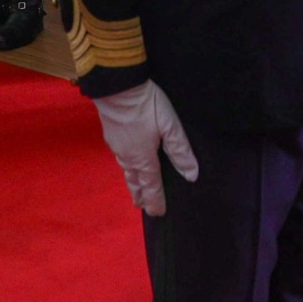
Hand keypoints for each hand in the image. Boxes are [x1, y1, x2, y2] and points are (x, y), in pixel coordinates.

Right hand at [92, 79, 198, 215]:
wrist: (117, 88)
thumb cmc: (147, 107)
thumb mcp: (170, 126)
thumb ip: (180, 150)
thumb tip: (191, 175)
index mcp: (144, 159)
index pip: (152, 185)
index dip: (156, 200)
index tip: (159, 213)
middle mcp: (129, 158)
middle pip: (136, 182)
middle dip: (141, 195)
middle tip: (142, 207)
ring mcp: (117, 147)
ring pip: (126, 172)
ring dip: (132, 183)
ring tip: (135, 191)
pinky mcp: (111, 136)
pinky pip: (120, 160)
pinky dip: (126, 168)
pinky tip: (126, 163)